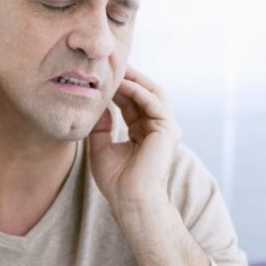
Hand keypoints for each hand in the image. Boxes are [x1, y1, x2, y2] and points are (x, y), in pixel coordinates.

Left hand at [89, 65, 181, 211]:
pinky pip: (152, 101)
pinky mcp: (168, 129)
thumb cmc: (116, 181)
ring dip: (133, 79)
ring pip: (151, 92)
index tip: (100, 75)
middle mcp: (156, 126)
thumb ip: (101, 126)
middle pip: (143, 92)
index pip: (131, 101)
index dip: (117, 87)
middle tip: (109, 64)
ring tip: (115, 68)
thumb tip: (97, 105)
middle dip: (127, 77)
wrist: (130, 202)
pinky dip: (137, 90)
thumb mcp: (100, 147)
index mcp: (143, 131)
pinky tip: (121, 84)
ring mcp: (165, 127)